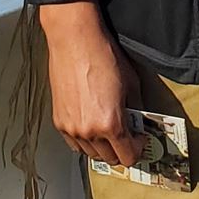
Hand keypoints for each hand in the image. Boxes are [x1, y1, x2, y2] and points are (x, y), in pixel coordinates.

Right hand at [39, 0, 141, 167]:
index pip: (128, 156)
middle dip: (121, 149)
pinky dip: (85, 140)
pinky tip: (91, 125)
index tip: (139, 140)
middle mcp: (89, 131)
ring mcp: (71, 128)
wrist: (75, 40)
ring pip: (91, 153)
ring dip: (103, 147)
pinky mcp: (59, 121)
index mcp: (111, 124)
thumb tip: (139, 123)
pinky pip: (74, 143)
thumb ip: (136, 110)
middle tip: (126, 135)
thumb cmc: (102, 56)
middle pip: (110, 159)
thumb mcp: (131, 84)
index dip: (137, 150)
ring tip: (108, 129)